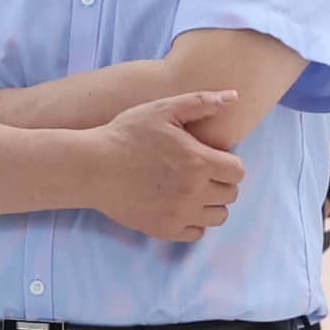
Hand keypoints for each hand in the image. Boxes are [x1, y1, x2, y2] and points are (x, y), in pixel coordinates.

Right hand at [91, 91, 249, 241]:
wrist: (92, 167)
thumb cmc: (126, 134)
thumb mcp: (162, 109)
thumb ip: (200, 102)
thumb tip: (234, 96)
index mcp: (199, 162)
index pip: (238, 172)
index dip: (228, 163)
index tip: (211, 157)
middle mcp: (194, 192)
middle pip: (231, 195)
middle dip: (221, 182)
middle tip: (200, 172)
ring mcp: (180, 214)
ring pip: (218, 217)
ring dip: (210, 203)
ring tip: (191, 189)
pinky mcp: (164, 230)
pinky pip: (196, 234)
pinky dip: (193, 222)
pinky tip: (178, 205)